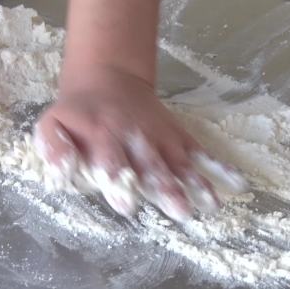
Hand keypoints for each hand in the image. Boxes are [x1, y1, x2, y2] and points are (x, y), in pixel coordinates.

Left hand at [35, 64, 246, 220]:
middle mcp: (135, 138)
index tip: (128, 204)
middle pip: (152, 165)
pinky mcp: (177, 135)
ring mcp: (160, 137)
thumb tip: (59, 177)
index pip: (111, 161)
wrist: (107, 78)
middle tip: (180, 211)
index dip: (119, 180)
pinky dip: (218, 167)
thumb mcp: (52, 124)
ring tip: (211, 204)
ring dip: (195, 183)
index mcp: (103, 136)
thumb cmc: (78, 112)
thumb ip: (53, 149)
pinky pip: (200, 151)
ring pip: (179, 161)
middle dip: (166, 188)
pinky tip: (237, 184)